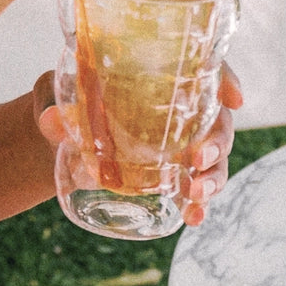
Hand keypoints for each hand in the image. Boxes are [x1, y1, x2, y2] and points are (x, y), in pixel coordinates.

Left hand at [34, 63, 243, 226]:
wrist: (58, 136)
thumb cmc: (62, 100)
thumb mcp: (51, 94)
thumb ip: (52, 102)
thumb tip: (53, 121)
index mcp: (160, 73)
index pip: (205, 67)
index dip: (227, 79)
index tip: (234, 98)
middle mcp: (179, 106)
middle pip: (216, 118)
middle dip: (217, 140)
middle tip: (199, 158)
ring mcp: (179, 142)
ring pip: (212, 157)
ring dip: (213, 177)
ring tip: (196, 195)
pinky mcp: (170, 173)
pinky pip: (194, 187)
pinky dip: (198, 204)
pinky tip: (194, 218)